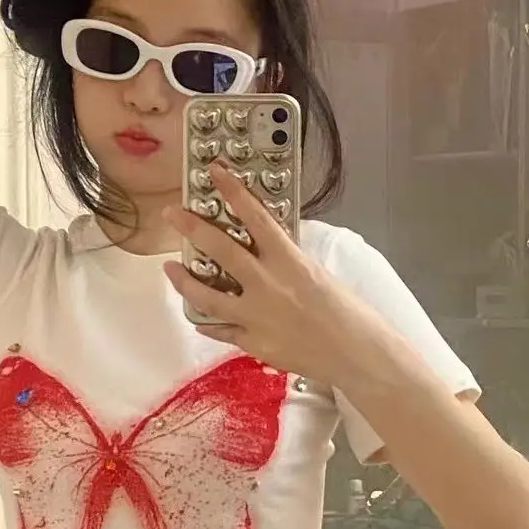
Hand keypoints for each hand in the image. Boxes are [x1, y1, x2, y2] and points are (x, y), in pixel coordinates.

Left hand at [163, 164, 357, 381]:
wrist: (358, 356)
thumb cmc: (350, 314)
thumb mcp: (319, 276)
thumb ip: (288, 263)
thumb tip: (269, 252)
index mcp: (289, 261)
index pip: (255, 217)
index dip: (233, 192)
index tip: (215, 172)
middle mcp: (266, 285)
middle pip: (220, 250)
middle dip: (191, 228)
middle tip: (171, 213)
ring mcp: (255, 316)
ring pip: (206, 295)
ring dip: (184, 280)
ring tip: (170, 268)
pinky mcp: (252, 343)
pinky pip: (221, 329)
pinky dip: (208, 322)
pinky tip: (199, 318)